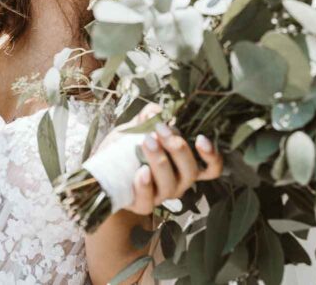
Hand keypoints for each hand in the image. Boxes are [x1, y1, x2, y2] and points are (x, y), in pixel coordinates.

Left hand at [102, 102, 223, 214]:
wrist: (103, 172)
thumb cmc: (125, 149)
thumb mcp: (136, 129)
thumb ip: (147, 118)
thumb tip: (155, 110)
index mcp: (183, 164)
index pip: (210, 168)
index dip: (212, 156)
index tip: (201, 138)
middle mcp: (178, 182)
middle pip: (190, 172)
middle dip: (178, 149)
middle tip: (161, 129)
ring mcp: (161, 196)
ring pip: (170, 185)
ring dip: (160, 161)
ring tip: (147, 141)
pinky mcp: (142, 205)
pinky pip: (148, 201)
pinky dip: (145, 185)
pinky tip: (141, 171)